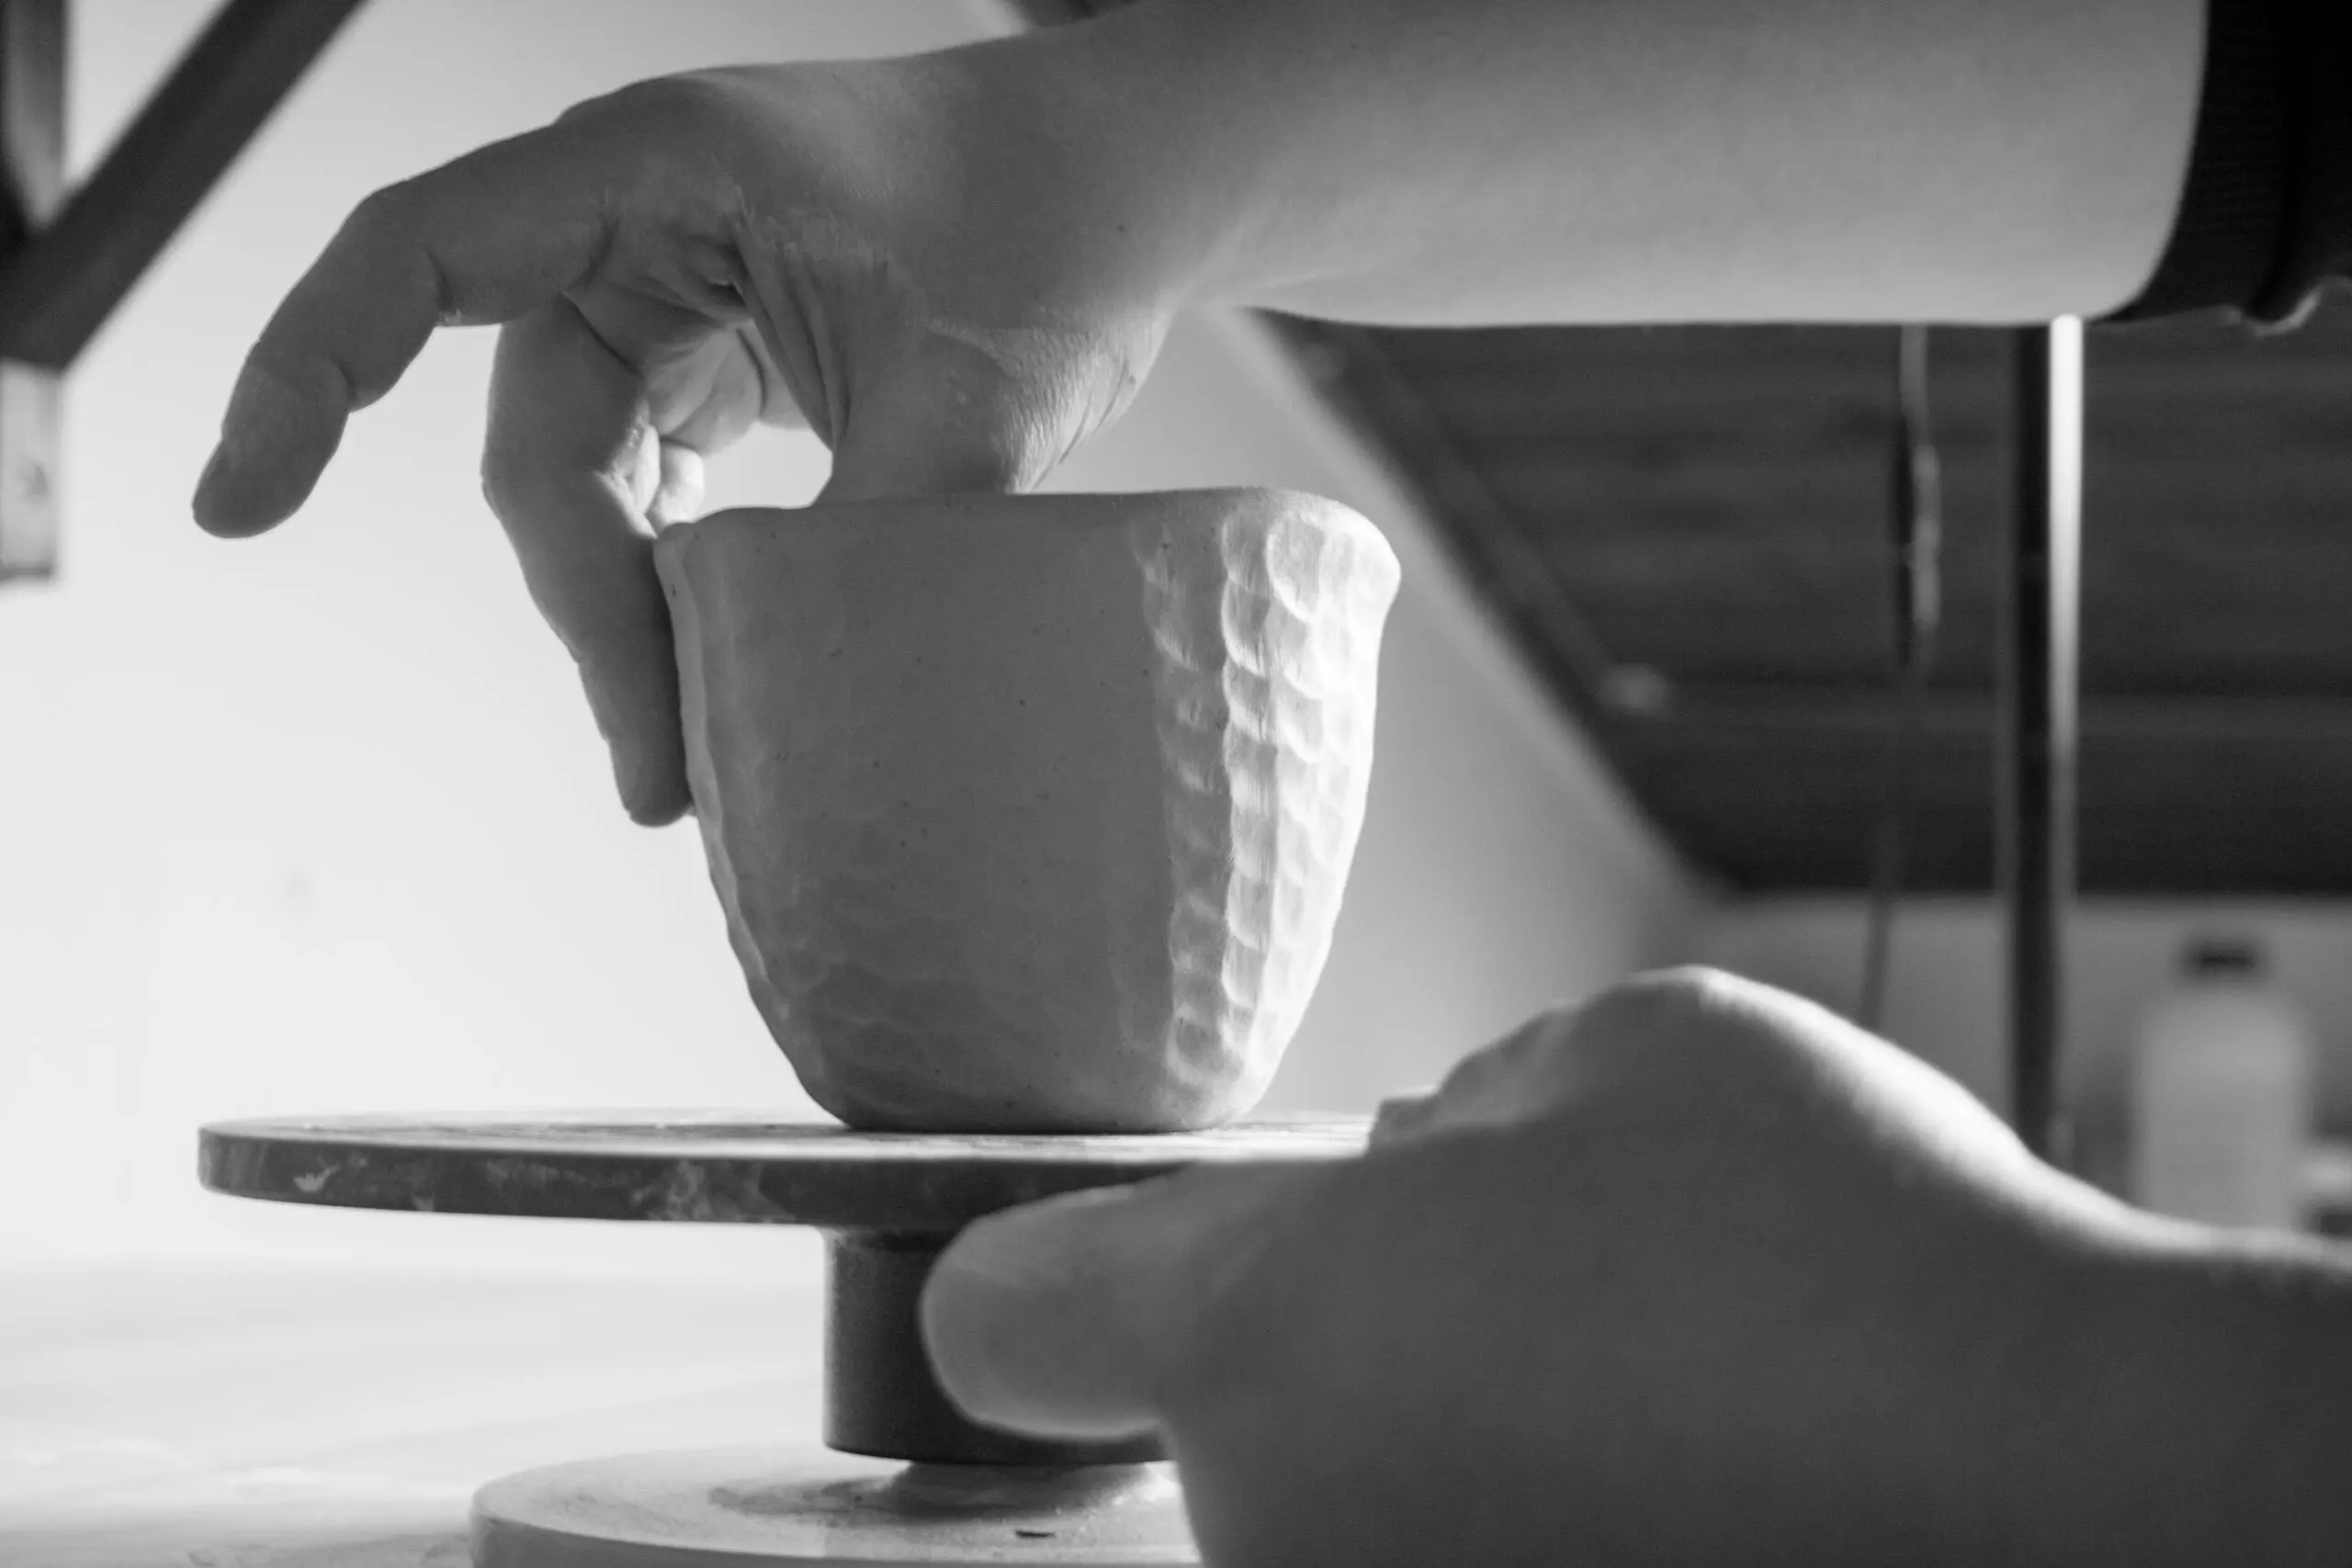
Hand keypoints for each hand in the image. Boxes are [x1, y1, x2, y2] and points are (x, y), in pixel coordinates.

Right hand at [192, 46, 1186, 822]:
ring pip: (592, 482)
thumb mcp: (971, 398)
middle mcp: (639, 227)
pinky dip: (673, 577)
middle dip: (592, 613)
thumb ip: (877, 547)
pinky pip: (653, 480)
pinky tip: (711, 668)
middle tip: (659, 773)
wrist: (1131, 187)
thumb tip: (806, 723)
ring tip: (685, 757)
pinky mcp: (723, 356)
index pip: (419, 256)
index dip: (306, 373)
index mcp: (658, 176)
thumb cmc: (1055, 229)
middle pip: (538, 443)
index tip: (239, 508)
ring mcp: (676, 293)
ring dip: (631, 616)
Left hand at [922, 968, 2223, 1564]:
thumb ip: (1460, 1114)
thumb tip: (1421, 1164)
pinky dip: (1520, 1517)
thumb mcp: (1629, 1060)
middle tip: (1522, 1296)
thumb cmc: (1849, 1254)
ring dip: (1440, 1448)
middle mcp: (1281, 1537)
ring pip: (1348, 1511)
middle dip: (1326, 1347)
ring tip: (1647, 1401)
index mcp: (1264, 1332)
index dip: (1034, 1267)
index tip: (1087, 1260)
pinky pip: (1453, 1557)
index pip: (1003, 1312)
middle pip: (1220, 1419)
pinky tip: (1678, 1481)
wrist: (2069, 1492)